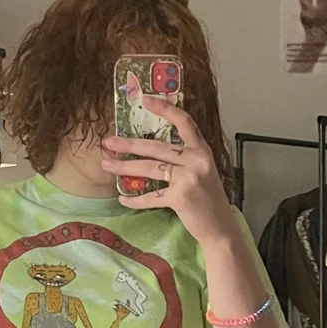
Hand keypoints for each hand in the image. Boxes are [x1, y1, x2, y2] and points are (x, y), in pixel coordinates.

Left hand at [100, 102, 234, 245]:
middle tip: (109, 142)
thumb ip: (184, 158)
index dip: (164, 109)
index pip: (184, 121)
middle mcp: (197, 159)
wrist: (220, 227)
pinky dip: (136, 200)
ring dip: (125, 167)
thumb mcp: (202, 171)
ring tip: (106, 165)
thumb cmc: (208, 200)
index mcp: (202, 150)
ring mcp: (189, 178)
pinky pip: (152, 196)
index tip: (145, 100)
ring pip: (150, 168)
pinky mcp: (181, 197)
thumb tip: (151, 149)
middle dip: (129, 144)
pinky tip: (123, 199)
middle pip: (156, 146)